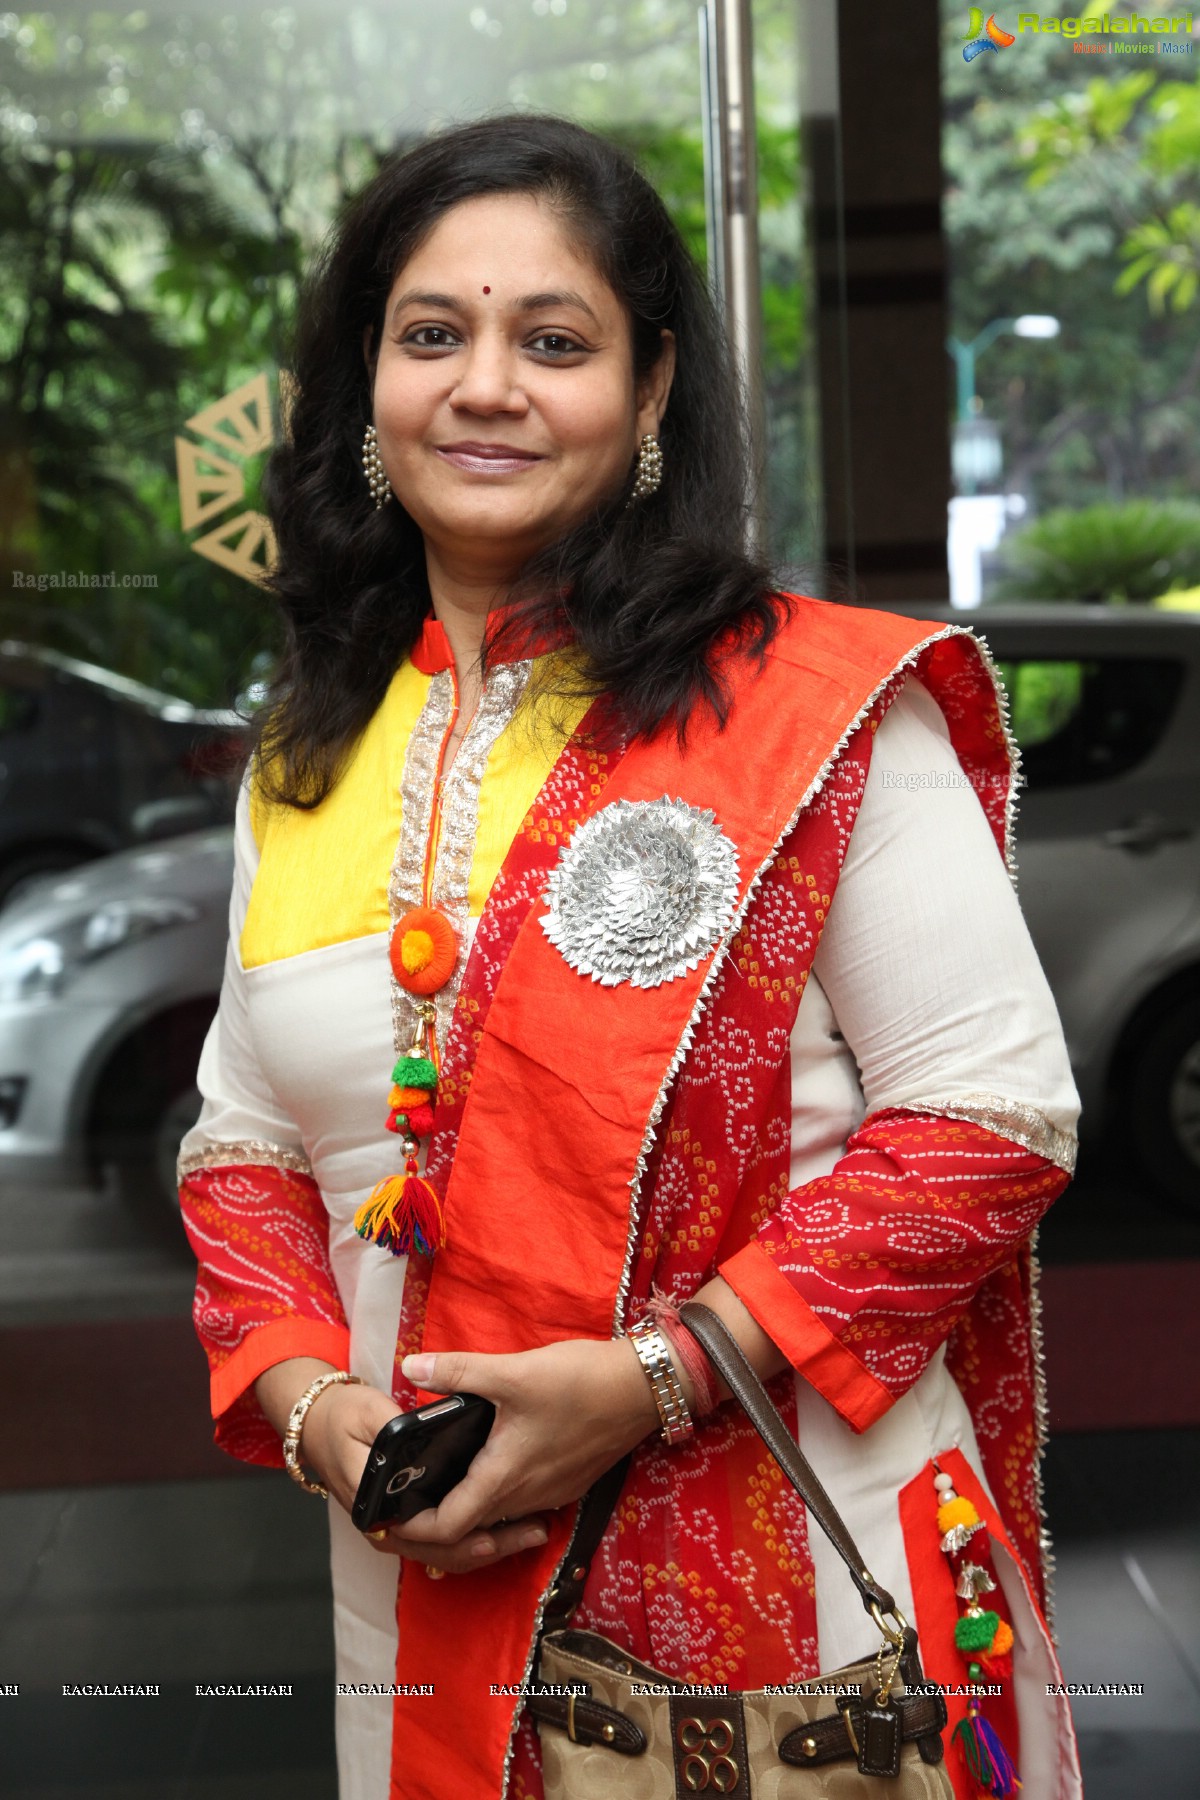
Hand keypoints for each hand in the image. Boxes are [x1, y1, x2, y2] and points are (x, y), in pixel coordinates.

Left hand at [364, 1337, 661, 1575]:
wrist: (643, 1388)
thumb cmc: (578, 1382)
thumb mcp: (512, 1371)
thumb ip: (457, 1371)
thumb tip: (410, 1366)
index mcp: (504, 1476)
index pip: (448, 1528)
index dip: (415, 1525)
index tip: (394, 1508)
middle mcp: (527, 1497)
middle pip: (472, 1528)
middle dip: (438, 1518)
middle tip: (412, 1490)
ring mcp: (552, 1494)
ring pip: (500, 1516)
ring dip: (473, 1506)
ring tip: (447, 1474)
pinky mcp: (570, 1483)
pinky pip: (525, 1502)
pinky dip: (503, 1493)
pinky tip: (496, 1459)